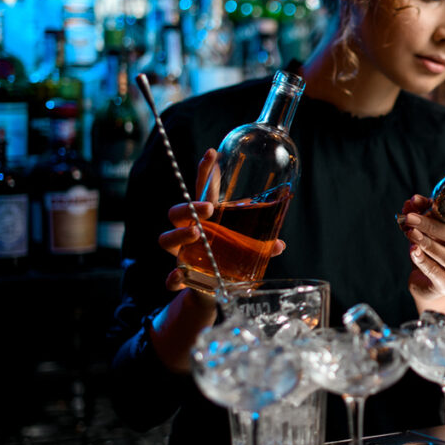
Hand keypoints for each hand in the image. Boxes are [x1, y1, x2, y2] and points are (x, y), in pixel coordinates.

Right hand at [158, 148, 284, 290]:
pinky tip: (178, 277)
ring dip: (179, 234)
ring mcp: (182, 254)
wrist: (214, 291)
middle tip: (208, 208)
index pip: (203, 191)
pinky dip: (172, 278)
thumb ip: (261, 245)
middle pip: (177, 212)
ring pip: (167, 239)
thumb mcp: (247, 248)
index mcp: (207, 220)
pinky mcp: (181, 277)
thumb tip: (278, 244)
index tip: (212, 153)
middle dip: (189, 207)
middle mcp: (190, 233)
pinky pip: (170, 277)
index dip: (206, 172)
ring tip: (197, 233)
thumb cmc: (229, 259)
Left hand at [399, 194, 444, 305]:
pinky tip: (413, 252)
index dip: (438, 212)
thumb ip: (421, 216)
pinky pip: (438, 273)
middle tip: (410, 218)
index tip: (417, 204)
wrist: (428, 286)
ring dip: (428, 243)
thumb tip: (412, 202)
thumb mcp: (426, 234)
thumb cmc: (430, 256)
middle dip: (431, 226)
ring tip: (411, 233)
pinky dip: (424, 261)